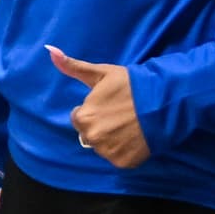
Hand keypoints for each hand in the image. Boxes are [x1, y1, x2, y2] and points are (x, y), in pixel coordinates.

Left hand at [48, 44, 149, 169]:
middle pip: (90, 134)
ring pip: (103, 147)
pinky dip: (125, 151)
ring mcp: (108, 152)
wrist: (164, 101)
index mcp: (83, 117)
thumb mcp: (101, 73)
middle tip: (120, 115)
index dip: (94, 110)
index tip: (110, 105)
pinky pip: (118, 158)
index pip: (79, 118)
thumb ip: (73, 67)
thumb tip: (50, 50)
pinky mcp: (124, 162)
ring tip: (129, 126)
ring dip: (112, 139)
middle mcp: (92, 138)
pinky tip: (135, 138)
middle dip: (101, 126)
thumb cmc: (131, 85)